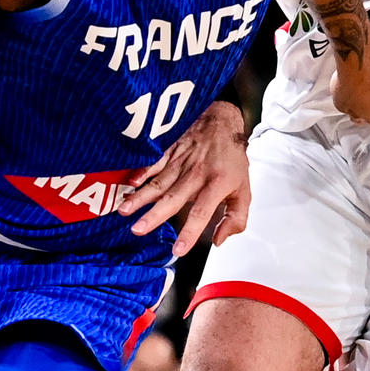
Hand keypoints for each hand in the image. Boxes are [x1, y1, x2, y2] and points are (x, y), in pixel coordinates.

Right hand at [125, 99, 251, 257]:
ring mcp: (182, 162)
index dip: (189, 232)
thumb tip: (218, 240)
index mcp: (216, 185)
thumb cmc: (232, 159)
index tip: (178, 249)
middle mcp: (196, 174)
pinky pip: (155, 162)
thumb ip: (235, 219)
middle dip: (154, 215)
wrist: (223, 121)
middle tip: (138, 230)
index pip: (201, 213)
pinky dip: (141, 171)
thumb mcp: (245, 190)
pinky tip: (129, 182)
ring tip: (124, 210)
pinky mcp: (171, 151)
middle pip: (173, 198)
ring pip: (159, 182)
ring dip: (141, 197)